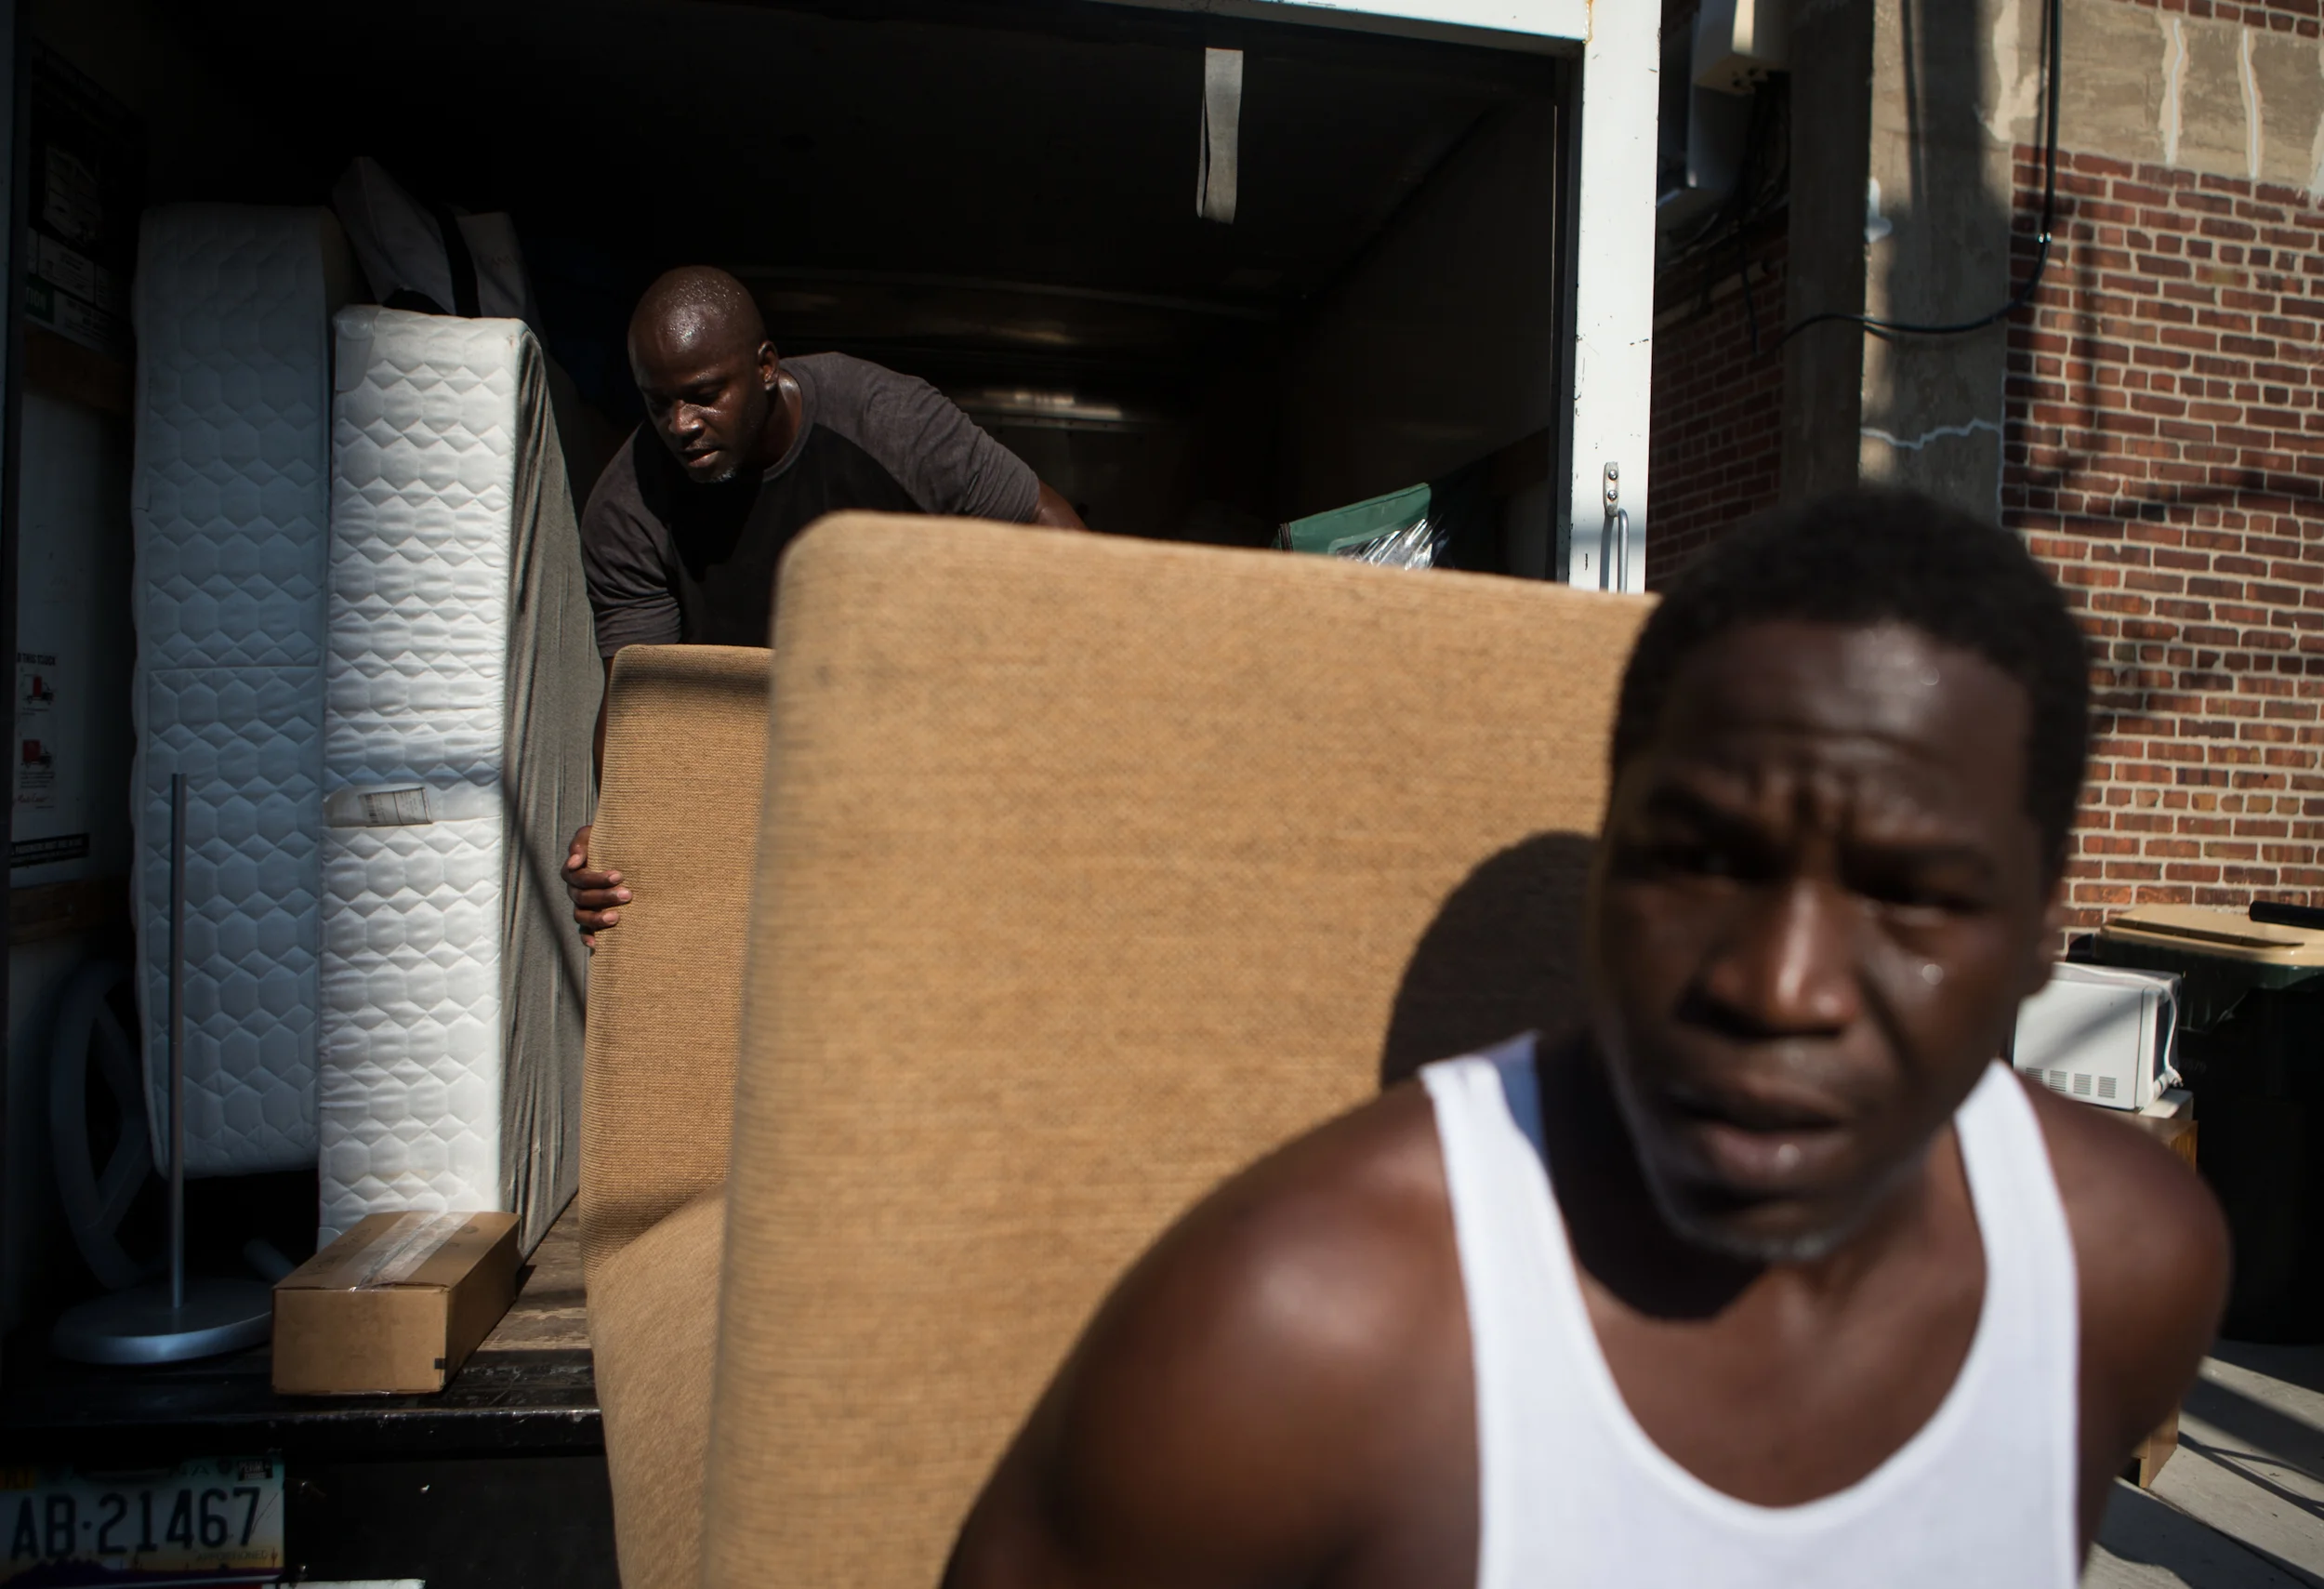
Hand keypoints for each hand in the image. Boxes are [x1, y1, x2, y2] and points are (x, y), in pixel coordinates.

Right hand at [565, 824, 629, 947]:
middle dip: (605, 896)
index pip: (579, 877)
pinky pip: (583, 931)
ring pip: (581, 916)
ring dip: (597, 918)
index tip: (620, 876)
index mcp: (574, 871)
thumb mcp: (594, 835)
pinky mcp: (589, 919)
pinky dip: (587, 937)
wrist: (620, 853)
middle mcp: (575, 890)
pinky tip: (596, 944)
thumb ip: (582, 842)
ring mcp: (581, 906)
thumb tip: (574, 861)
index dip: (597, 879)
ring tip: (616, 917)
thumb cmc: (608, 840)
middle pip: (582, 897)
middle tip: (628, 895)